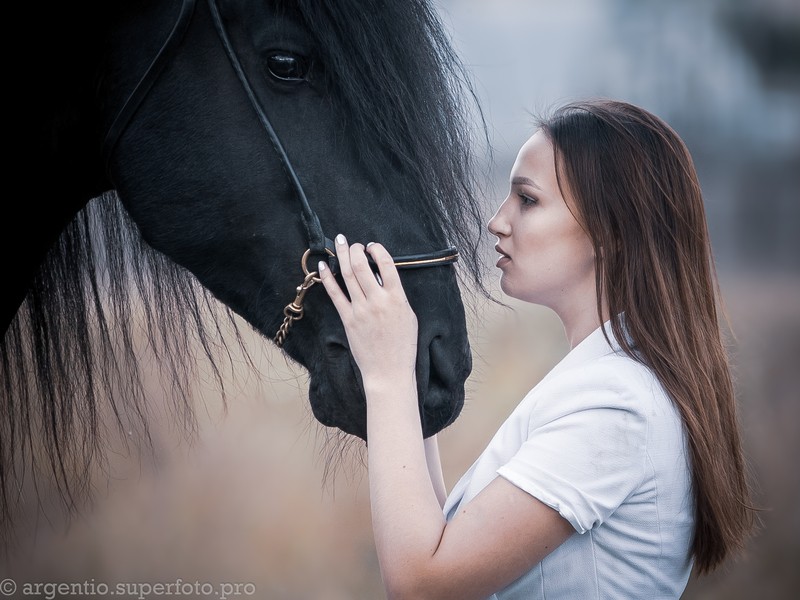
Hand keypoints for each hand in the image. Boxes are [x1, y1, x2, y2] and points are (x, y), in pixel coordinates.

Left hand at [318, 234, 417, 386]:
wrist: (389, 371)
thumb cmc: (402, 346)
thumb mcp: (409, 316)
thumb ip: (398, 295)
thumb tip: (385, 277)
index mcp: (397, 298)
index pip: (386, 264)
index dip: (377, 249)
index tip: (372, 246)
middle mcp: (378, 301)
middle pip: (362, 266)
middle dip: (355, 249)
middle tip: (353, 243)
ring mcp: (361, 310)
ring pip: (347, 275)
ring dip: (342, 256)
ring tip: (339, 244)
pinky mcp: (348, 320)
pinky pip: (335, 294)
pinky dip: (327, 278)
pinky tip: (323, 266)